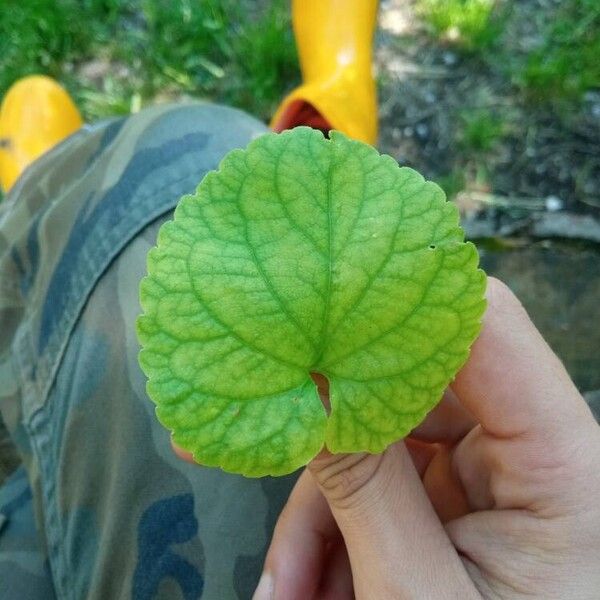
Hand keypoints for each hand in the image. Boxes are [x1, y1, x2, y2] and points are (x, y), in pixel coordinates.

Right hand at [251, 277, 599, 598]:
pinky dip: (334, 533)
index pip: (485, 327)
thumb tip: (307, 393)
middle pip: (413, 386)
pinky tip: (301, 588)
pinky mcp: (453, 502)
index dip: (400, 300)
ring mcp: (486, 476)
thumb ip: (365, 490)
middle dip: (329, 430)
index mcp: (565, 463)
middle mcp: (528, 452)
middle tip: (245, 435)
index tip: (313, 302)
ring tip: (283, 589)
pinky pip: (380, 487)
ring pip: (381, 444)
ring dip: (321, 509)